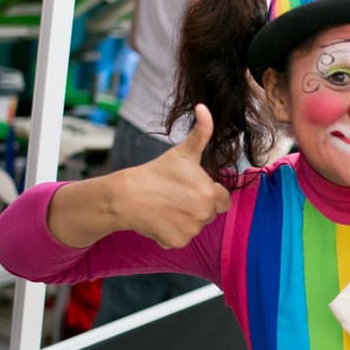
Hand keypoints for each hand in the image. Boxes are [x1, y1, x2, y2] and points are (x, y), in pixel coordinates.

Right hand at [113, 104, 231, 247]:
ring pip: (194, 226)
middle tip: (175, 194)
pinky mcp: (176, 242)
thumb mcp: (182, 152)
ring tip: (166, 205)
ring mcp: (190, 231)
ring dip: (184, 219)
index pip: (223, 199)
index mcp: (210, 193)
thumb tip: (204, 107)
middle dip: (196, 205)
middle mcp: (204, 215)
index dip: (208, 192)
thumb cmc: (156, 172)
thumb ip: (201, 132)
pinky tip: (159, 218)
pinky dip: (171, 232)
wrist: (126, 195)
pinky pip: (181, 238)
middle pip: (208, 213)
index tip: (191, 186)